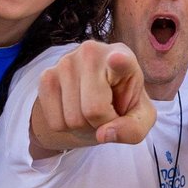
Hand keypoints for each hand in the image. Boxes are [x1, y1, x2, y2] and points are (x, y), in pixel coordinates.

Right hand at [34, 41, 156, 150]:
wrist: (96, 96)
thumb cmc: (123, 103)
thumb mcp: (140, 118)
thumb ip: (133, 129)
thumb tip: (103, 134)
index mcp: (124, 57)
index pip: (121, 60)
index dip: (119, 62)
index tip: (117, 59)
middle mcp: (92, 52)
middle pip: (93, 110)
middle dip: (101, 123)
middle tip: (106, 112)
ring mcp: (65, 62)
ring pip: (72, 119)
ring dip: (83, 126)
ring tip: (91, 110)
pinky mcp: (46, 77)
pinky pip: (55, 122)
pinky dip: (66, 127)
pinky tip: (74, 109)